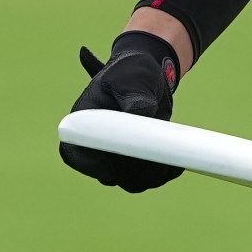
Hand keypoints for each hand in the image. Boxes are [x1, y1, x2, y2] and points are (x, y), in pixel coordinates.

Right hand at [61, 30, 184, 192]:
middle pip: (107, 173)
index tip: (109, 170)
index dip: (88, 166)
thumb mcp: (130, 78)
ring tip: (170, 159)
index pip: (74, 152)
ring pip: (130, 180)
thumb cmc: (132, 71)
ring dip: (150, 176)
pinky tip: (177, 162)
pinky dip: (163, 174)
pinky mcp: (138, 160)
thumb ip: (133, 97)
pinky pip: (148, 178)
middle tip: (154, 157)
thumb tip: (140, 115)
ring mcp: (118, 155)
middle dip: (131, 171)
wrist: (151, 76)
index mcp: (85, 123)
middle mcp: (98, 144)